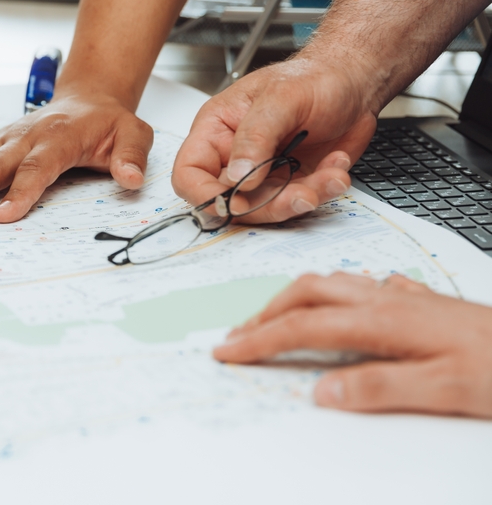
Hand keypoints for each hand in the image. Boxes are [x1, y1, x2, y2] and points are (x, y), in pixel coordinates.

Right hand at [0, 92, 153, 222]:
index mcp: (58, 137)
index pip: (36, 167)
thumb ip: (132, 156)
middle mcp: (24, 135)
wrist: (88, 96)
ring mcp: (5, 138)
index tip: (2, 216)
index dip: (19, 192)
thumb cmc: (108, 122)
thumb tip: (131, 179)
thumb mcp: (134, 134)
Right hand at [171, 58, 377, 222]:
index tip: (234, 202)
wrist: (353, 82)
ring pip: (268, 207)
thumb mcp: (280, 98)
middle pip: (230, 200)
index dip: (205, 194)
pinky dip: (323, 190)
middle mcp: (235, 155)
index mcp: (217, 130)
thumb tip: (239, 177)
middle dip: (268, 203)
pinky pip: (299, 201)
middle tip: (300, 193)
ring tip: (329, 178)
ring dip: (301, 198)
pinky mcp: (292, 181)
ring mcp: (264, 172)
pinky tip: (336, 166)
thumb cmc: (312, 77)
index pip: (190, 172)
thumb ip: (255, 137)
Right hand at [214, 272, 491, 417]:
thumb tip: (322, 390)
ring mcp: (407, 298)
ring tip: (273, 319)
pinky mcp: (424, 303)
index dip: (259, 339)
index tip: (227, 351)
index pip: (304, 326)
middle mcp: (390, 301)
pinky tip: (343, 306)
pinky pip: (366, 287)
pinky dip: (337, 295)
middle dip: (265, 312)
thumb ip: (380, 387)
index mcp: (386, 321)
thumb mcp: (447, 391)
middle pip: (309, 292)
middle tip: (239, 335)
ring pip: (333, 283)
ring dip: (294, 299)